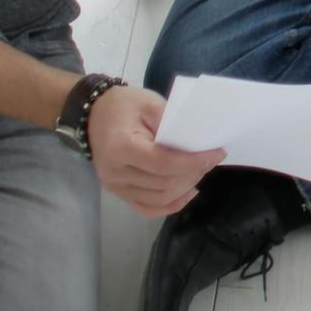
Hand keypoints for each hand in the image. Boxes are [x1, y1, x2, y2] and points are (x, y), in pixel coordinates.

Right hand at [91, 84, 224, 217]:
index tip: (217, 153)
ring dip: (185, 187)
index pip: (164, 163)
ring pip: (158, 198)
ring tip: (201, 171)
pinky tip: (187, 193)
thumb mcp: (150, 103)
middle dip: (194, 173)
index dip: (194, 161)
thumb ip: (173, 122)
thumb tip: (199, 141)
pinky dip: (169, 205)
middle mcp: (116, 172)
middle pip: (164, 183)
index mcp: (122, 147)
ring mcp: (115, 185)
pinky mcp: (118, 191)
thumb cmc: (124, 105)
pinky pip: (146, 207)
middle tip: (211, 159)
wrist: (94, 113)